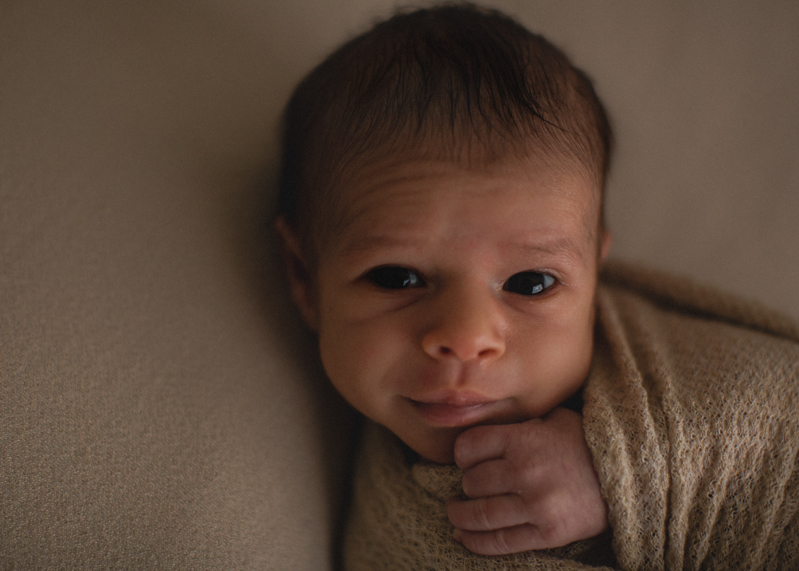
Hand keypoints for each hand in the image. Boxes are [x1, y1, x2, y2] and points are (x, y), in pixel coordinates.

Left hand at [446, 407, 607, 554]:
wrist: (628, 475)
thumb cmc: (585, 444)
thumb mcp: (552, 420)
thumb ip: (519, 425)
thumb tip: (487, 434)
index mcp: (524, 440)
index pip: (468, 448)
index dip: (462, 455)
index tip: (467, 459)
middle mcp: (525, 472)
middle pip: (472, 482)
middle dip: (466, 485)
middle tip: (468, 486)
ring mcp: (536, 505)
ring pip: (479, 514)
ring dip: (459, 516)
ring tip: (456, 512)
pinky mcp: (547, 533)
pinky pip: (500, 542)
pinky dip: (475, 541)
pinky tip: (463, 536)